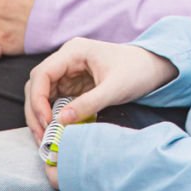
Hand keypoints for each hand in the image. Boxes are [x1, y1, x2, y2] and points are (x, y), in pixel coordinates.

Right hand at [23, 38, 176, 139]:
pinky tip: (55, 132)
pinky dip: (51, 117)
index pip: (42, 74)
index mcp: (74, 51)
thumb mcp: (115, 89)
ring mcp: (69, 72)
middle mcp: (67, 60)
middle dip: (35, 111)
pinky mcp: (74, 85)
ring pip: (42, 94)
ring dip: (40, 116)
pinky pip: (54, 101)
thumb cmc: (138, 71)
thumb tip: (60, 122)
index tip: (45, 122)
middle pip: (37, 85)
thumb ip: (88, 104)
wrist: (154, 68)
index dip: (38, 99)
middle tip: (41, 136)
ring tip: (45, 139)